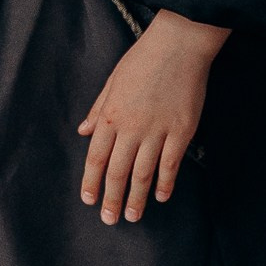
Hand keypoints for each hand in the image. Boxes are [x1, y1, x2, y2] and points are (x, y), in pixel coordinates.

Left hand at [77, 10, 227, 222]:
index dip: (91, 181)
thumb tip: (84, 130)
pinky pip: (171, 163)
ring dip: (137, 197)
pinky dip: (165, 182)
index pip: (96, 156)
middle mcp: (131, 127)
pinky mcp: (182, 131)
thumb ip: (99, 109)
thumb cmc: (143, 59)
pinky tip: (161, 196)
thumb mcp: (113, 81)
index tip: (88, 200)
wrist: (178, 45)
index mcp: (111, 115)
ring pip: (143, 172)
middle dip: (112, 198)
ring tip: (134, 216)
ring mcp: (157, 130)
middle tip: (110, 220)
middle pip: (118, 171)